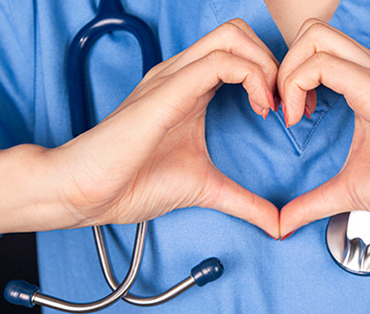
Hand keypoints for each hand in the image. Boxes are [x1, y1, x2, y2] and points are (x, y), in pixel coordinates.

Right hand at [48, 19, 280, 237]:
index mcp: (189, 89)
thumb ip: (244, 202)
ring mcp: (173, 78)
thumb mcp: (206, 189)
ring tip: (270, 105)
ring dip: (265, 65)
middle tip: (281, 104)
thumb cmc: (132, 183)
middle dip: (273, 61)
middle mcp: (182, 74)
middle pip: (239, 33)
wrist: (86, 192)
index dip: (270, 75)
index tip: (283, 113)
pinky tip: (259, 109)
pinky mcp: (167, 91)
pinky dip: (252, 77)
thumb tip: (276, 224)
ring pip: (233, 37)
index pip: (239, 53)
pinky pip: (219, 62)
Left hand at [277, 19, 369, 237]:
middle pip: (312, 34)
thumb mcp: (349, 189)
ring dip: (287, 74)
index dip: (290, 80)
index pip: (316, 53)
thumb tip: (283, 224)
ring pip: (314, 39)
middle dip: (282, 67)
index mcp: (369, 85)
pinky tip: (301, 120)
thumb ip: (312, 202)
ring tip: (291, 116)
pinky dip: (296, 85)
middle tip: (283, 110)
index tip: (288, 118)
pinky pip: (323, 64)